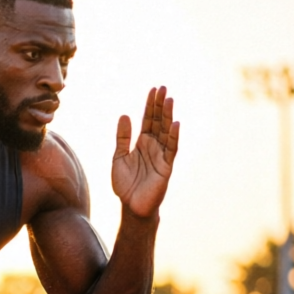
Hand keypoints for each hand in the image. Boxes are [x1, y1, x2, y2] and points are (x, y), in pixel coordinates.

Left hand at [111, 87, 178, 217]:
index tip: (153, 90)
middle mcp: (153, 146)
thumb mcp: (119, 157)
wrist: (131, 206)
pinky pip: (171, 149)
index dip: (150, 106)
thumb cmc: (125, 184)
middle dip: (160, 105)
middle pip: (158, 122)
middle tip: (163, 88)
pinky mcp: (166, 166)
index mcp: (142, 143)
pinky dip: (173, 137)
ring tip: (169, 99)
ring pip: (166, 132)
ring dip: (168, 116)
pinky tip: (174, 124)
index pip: (148, 120)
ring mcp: (161, 155)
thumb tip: (124, 115)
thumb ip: (122, 138)